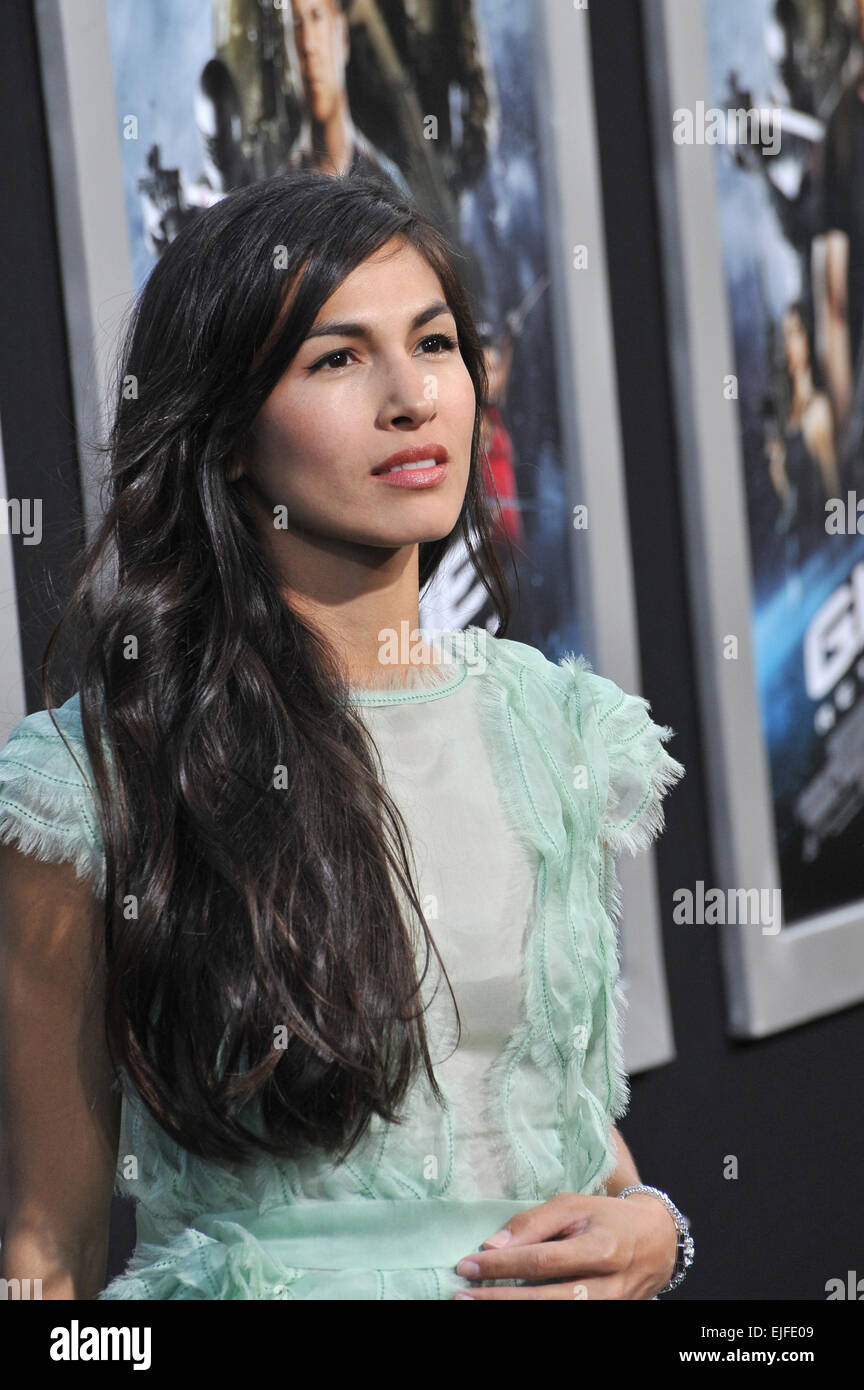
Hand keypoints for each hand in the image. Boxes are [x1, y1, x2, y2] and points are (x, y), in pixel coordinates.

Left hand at [452, 1191, 677, 1299]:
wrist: (658, 1243)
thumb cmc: (608, 1218)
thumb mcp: (574, 1206)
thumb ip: (533, 1223)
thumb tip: (492, 1245)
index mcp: (601, 1249)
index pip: (541, 1261)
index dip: (502, 1266)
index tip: (467, 1265)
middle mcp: (607, 1286)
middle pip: (545, 1299)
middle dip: (499, 1299)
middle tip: (461, 1296)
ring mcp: (610, 1309)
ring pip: (556, 1315)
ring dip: (513, 1310)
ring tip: (478, 1304)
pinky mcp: (609, 1318)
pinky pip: (568, 1319)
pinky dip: (535, 1314)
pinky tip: (507, 1306)